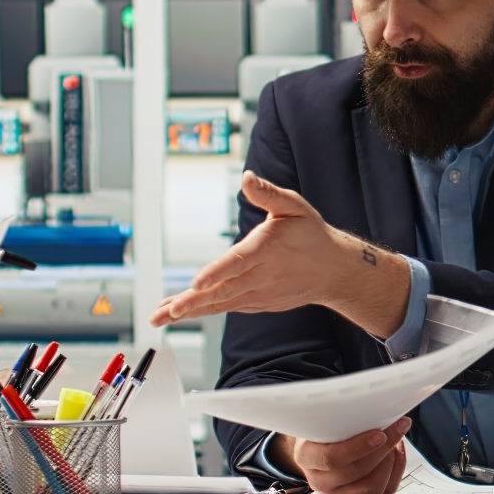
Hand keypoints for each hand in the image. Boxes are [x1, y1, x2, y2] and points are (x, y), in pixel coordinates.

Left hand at [151, 172, 408, 337]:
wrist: (333, 270)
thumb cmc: (311, 233)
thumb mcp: (294, 206)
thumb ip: (268, 193)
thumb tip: (247, 177)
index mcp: (266, 250)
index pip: (238, 263)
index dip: (216, 273)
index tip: (196, 283)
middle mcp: (260, 276)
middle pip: (223, 290)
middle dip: (193, 301)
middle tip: (167, 311)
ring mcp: (257, 294)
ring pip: (220, 303)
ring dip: (190, 310)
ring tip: (161, 316)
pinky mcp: (256, 303)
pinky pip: (226, 307)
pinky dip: (203, 310)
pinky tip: (179, 312)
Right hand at [267, 418, 410, 493]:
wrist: (318, 448)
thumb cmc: (322, 431)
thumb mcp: (321, 419)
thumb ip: (339, 416)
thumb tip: (371, 405)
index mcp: (307, 457)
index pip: (331, 458)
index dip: (358, 447)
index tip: (379, 434)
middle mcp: (320, 481)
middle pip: (356, 472)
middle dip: (382, 449)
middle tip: (396, 428)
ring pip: (372, 487)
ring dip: (390, 462)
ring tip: (395, 440)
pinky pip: (384, 491)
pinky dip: (396, 471)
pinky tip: (396, 453)